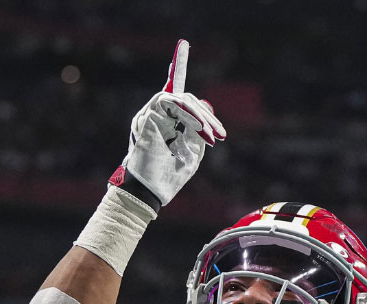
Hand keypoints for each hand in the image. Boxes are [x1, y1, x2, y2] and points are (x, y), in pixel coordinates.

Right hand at [111, 39, 225, 209]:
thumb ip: (200, 131)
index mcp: (167, 120)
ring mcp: (150, 114)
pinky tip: (198, 129)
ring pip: (180, 98)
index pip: (175, 91)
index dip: (176, 68)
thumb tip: (207, 110)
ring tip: (211, 136)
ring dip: (199, 116)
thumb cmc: (170, 176)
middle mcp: (156, 114)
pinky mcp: (146, 118)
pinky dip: (186, 113)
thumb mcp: (193, 152)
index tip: (181, 47)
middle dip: (206, 115)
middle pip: (185, 98)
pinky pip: (168, 102)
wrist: (149, 192)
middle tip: (220, 135)